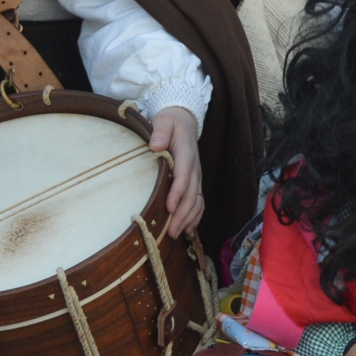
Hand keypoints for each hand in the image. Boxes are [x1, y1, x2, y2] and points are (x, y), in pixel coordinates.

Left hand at [148, 106, 201, 238]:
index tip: (168, 207)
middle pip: (191, 194)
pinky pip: (199, 201)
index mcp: (186, 154)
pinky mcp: (195, 181)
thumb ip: (160, 132)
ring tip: (176, 234)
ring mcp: (196, 176)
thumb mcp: (164, 121)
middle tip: (171, 231)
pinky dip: (195, 216)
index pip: (183, 176)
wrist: (184, 120)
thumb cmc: (170, 122)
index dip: (177, 193)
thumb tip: (155, 145)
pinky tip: (188, 229)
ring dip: (188, 218)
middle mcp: (194, 168)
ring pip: (197, 200)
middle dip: (182, 214)